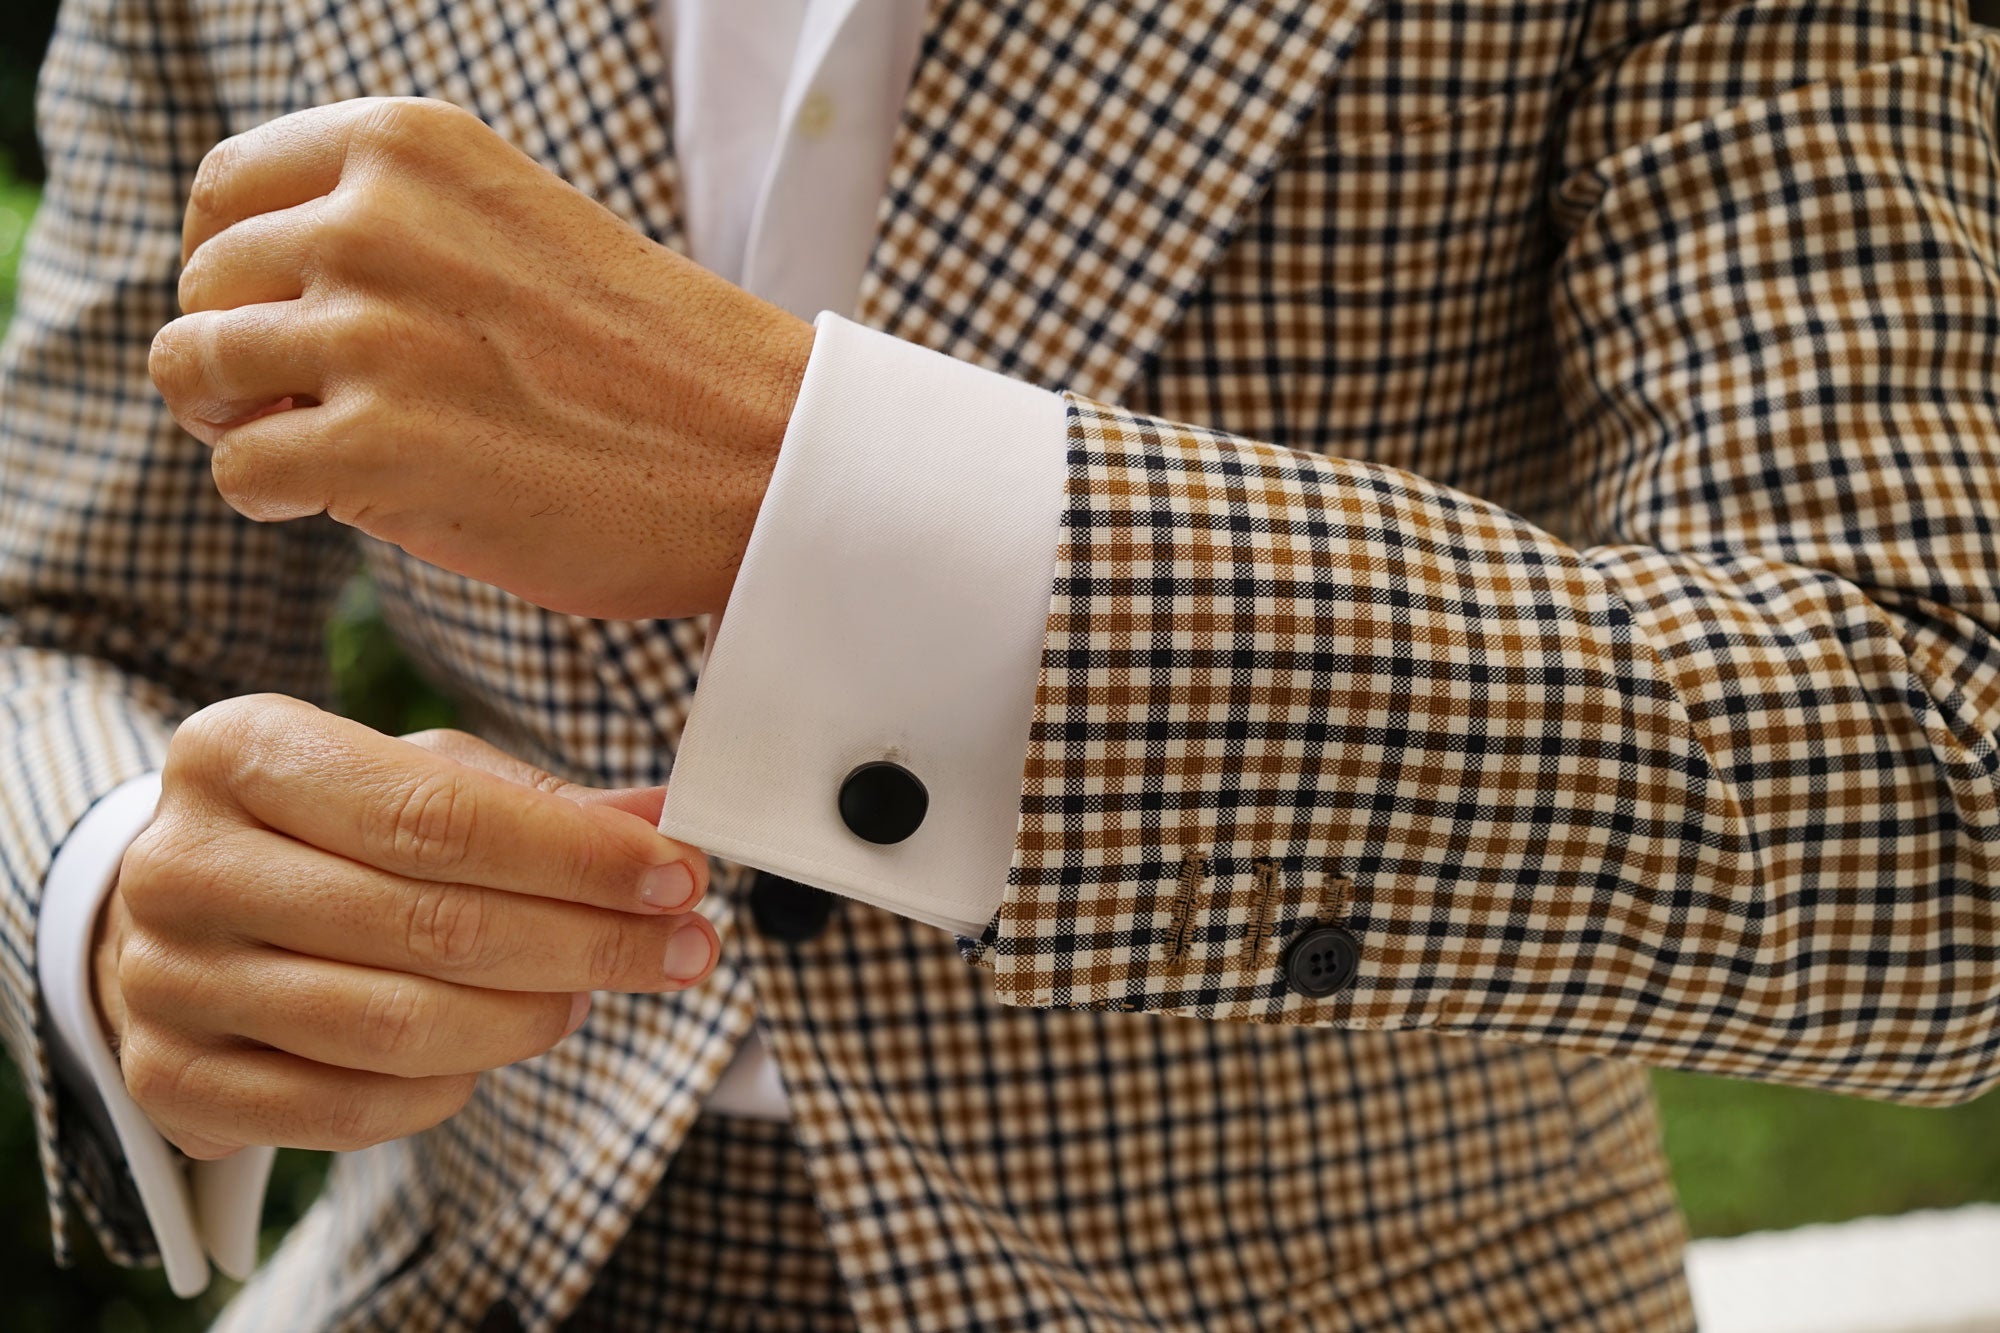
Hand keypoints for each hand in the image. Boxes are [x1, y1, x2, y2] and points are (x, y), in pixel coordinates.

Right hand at [91, 694, 716, 1158]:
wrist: (174, 908)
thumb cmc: (323, 827)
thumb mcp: (412, 775)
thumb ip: (534, 801)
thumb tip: (663, 821)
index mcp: (239, 751)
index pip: (436, 816)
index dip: (575, 857)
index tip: (681, 878)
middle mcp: (182, 864)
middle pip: (428, 925)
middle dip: (588, 943)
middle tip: (684, 949)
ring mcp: (165, 982)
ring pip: (395, 1028)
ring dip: (529, 1018)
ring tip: (592, 994)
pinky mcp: (172, 1084)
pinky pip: (352, 1110)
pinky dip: (450, 1086)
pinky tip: (497, 1044)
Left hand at [150, 97, 814, 620]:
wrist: (765, 454)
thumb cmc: (654, 361)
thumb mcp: (513, 228)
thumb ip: (394, 228)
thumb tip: (259, 290)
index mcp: (409, 147)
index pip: (226, 192)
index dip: (234, 270)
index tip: (285, 327)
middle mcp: (374, 219)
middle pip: (204, 286)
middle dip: (238, 357)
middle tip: (313, 411)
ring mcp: (371, 332)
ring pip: (193, 370)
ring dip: (244, 426)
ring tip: (328, 458)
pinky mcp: (376, 448)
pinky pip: (238, 470)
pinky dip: (271, 499)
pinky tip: (346, 503)